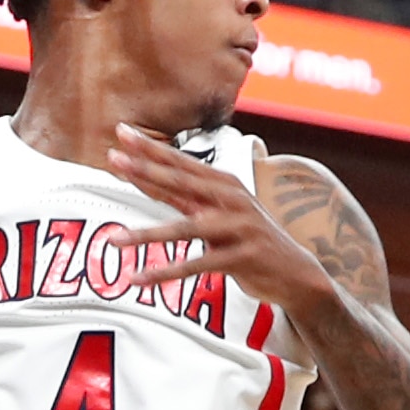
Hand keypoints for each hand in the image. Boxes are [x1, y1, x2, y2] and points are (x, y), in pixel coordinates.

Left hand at [106, 128, 336, 320]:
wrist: (296, 273)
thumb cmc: (250, 240)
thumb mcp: (220, 213)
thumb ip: (187, 198)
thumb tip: (147, 178)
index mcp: (224, 184)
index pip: (181, 162)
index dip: (151, 148)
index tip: (121, 132)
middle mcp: (231, 199)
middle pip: (180, 182)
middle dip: (144, 170)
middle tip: (113, 158)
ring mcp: (237, 227)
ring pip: (184, 228)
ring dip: (146, 235)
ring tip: (114, 239)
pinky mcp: (240, 257)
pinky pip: (196, 265)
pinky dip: (166, 273)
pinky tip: (140, 278)